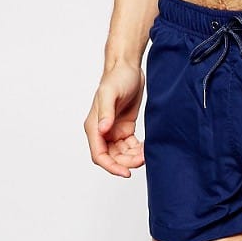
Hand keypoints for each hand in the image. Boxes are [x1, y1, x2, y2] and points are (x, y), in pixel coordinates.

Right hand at [83, 61, 144, 177]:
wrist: (129, 68)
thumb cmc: (117, 77)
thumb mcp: (110, 93)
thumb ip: (106, 113)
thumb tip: (103, 130)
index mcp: (94, 126)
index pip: (99, 155)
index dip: (111, 167)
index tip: (126, 172)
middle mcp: (103, 131)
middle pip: (112, 158)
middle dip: (127, 162)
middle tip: (143, 159)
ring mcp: (114, 131)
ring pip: (122, 154)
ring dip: (134, 157)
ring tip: (146, 153)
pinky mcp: (125, 129)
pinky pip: (131, 147)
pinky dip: (138, 150)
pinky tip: (147, 148)